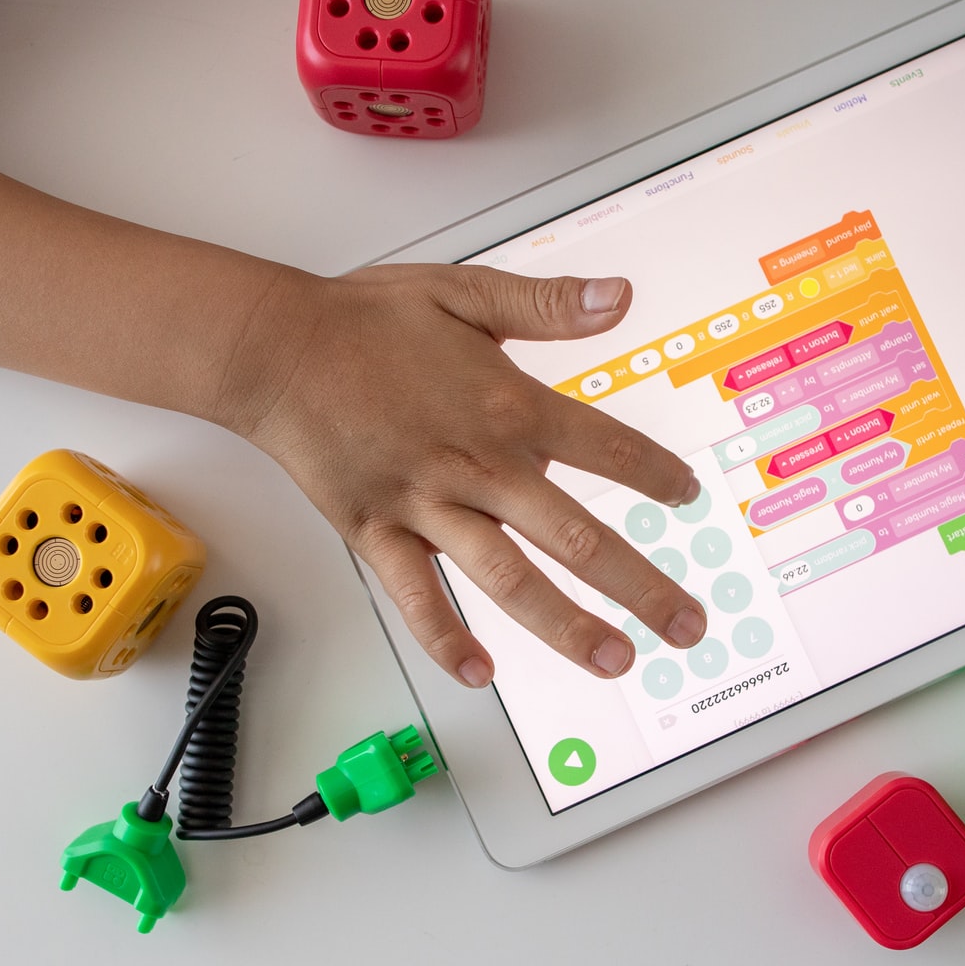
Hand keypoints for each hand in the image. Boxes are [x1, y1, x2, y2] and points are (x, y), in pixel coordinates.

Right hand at [225, 263, 707, 686]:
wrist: (276, 346)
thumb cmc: (365, 319)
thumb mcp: (466, 290)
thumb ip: (546, 305)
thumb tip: (618, 297)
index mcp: (510, 406)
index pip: (607, 450)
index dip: (656, 477)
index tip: (687, 497)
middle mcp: (479, 465)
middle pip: (576, 537)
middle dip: (641, 586)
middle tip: (686, 625)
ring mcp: (427, 505)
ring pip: (508, 579)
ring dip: (565, 625)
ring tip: (613, 660)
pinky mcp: (376, 532)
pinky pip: (416, 597)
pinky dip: (445, 639)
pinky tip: (479, 674)